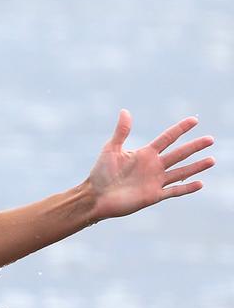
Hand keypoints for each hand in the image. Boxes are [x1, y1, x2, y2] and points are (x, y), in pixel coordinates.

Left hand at [86, 110, 215, 221]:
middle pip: (179, 154)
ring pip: (181, 172)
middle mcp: (153, 166)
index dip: (180, 129)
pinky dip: (186, 188)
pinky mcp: (153, 195)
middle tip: (210, 139)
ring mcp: (155, 181)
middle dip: (194, 146)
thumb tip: (125, 111)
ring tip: (212, 160)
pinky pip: (174, 191)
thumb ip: (121, 132)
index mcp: (145, 153)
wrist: (95, 196)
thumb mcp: (111, 149)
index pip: (167, 138)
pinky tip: (200, 183)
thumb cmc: (100, 173)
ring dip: (196, 166)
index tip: (194, 120)